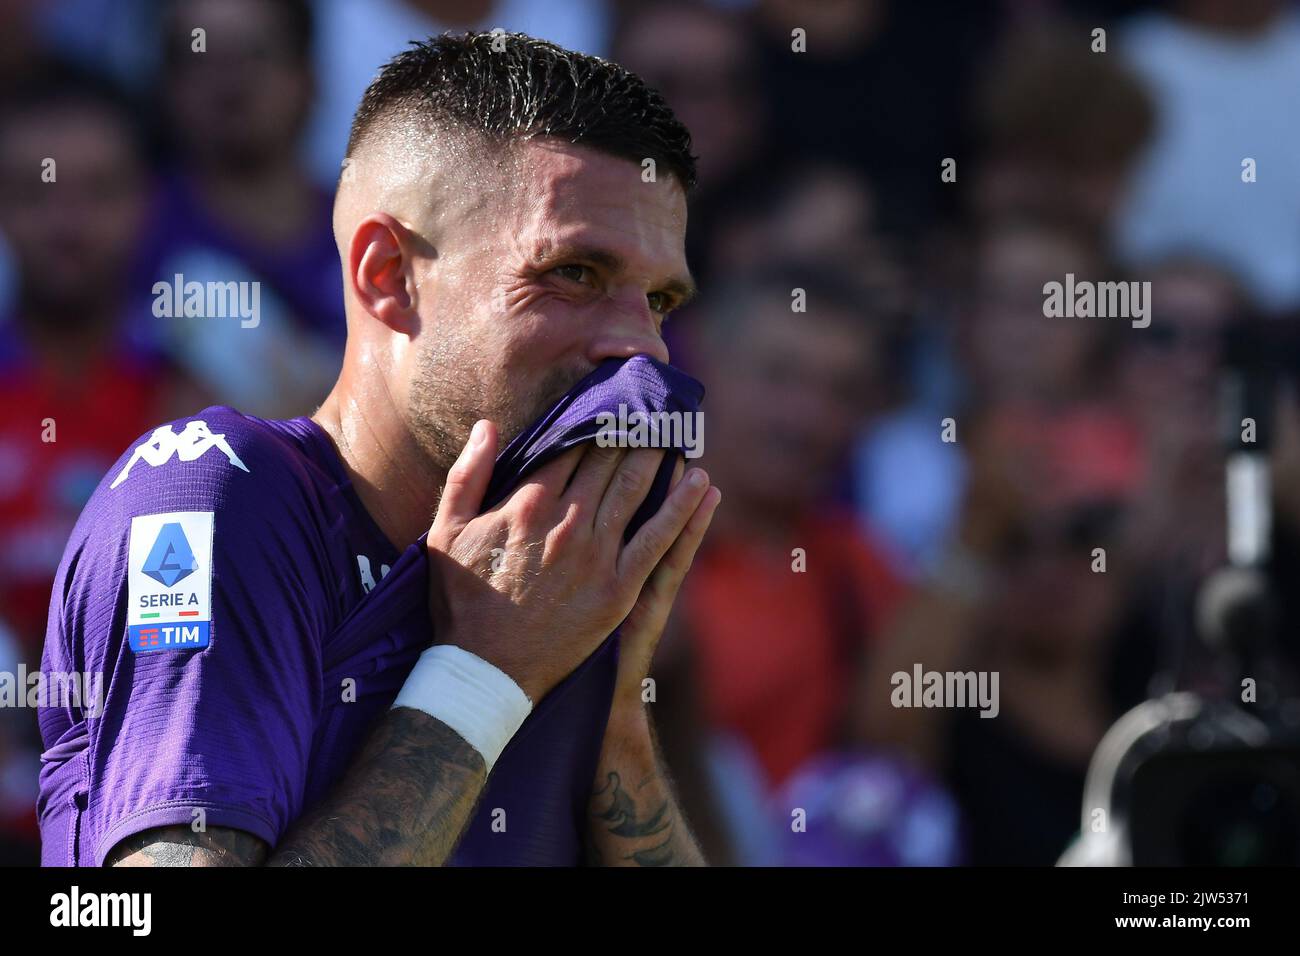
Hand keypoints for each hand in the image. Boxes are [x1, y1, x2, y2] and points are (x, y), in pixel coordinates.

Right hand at [425, 421, 715, 702]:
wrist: (485, 669)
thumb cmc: (461, 599)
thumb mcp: (444, 530)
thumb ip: (467, 474)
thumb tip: (489, 425)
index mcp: (528, 501)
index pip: (570, 445)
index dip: (592, 418)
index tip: (610, 395)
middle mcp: (568, 520)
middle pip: (607, 460)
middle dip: (630, 426)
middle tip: (652, 400)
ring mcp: (597, 554)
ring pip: (636, 488)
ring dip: (657, 453)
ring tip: (674, 427)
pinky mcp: (620, 587)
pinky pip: (658, 538)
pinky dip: (682, 507)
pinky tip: (701, 482)